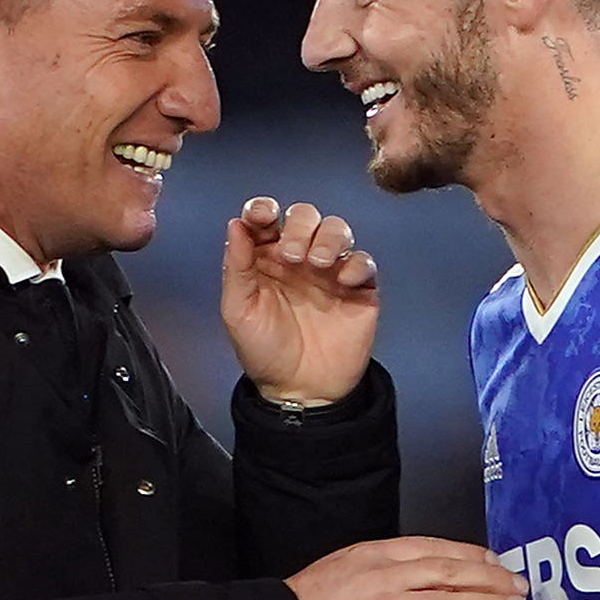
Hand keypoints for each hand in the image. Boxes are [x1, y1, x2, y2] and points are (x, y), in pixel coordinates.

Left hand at [221, 197, 376, 406]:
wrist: (301, 391)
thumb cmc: (264, 352)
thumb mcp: (239, 311)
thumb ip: (237, 266)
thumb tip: (235, 224)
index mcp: (265, 259)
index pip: (266, 219)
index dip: (263, 209)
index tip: (262, 216)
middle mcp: (299, 259)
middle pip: (305, 216)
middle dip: (299, 226)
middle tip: (292, 255)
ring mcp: (330, 272)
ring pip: (337, 230)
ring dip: (328, 237)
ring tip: (318, 263)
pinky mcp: (358, 289)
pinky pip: (364, 261)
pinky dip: (356, 263)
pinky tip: (342, 280)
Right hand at [287, 538, 525, 599]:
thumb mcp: (346, 567)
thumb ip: (384, 571)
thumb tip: (419, 580)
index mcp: (378, 554)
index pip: (435, 548)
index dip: (471, 554)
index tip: (494, 561)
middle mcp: (387, 577)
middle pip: (451, 572)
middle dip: (490, 578)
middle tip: (517, 584)